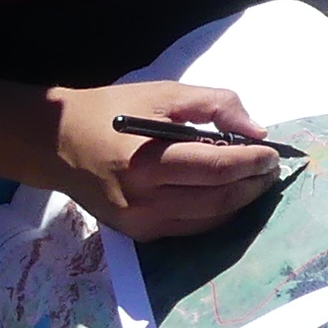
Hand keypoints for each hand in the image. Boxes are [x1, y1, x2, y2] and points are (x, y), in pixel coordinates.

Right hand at [49, 81, 283, 240]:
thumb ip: (213, 105)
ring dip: (240, 202)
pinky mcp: (139, 234)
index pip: (216, 168)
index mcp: (147, 160)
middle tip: (270, 169)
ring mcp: (141, 223)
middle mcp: (143, 200)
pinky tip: (227, 194)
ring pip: (210, 220)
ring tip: (255, 180)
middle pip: (218, 199)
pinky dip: (217, 213)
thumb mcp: (161, 93)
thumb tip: (256, 130)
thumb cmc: (110, 112)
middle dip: (252, 184)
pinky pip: (191, 228)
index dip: (252, 162)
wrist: (56, 144)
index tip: (272, 152)